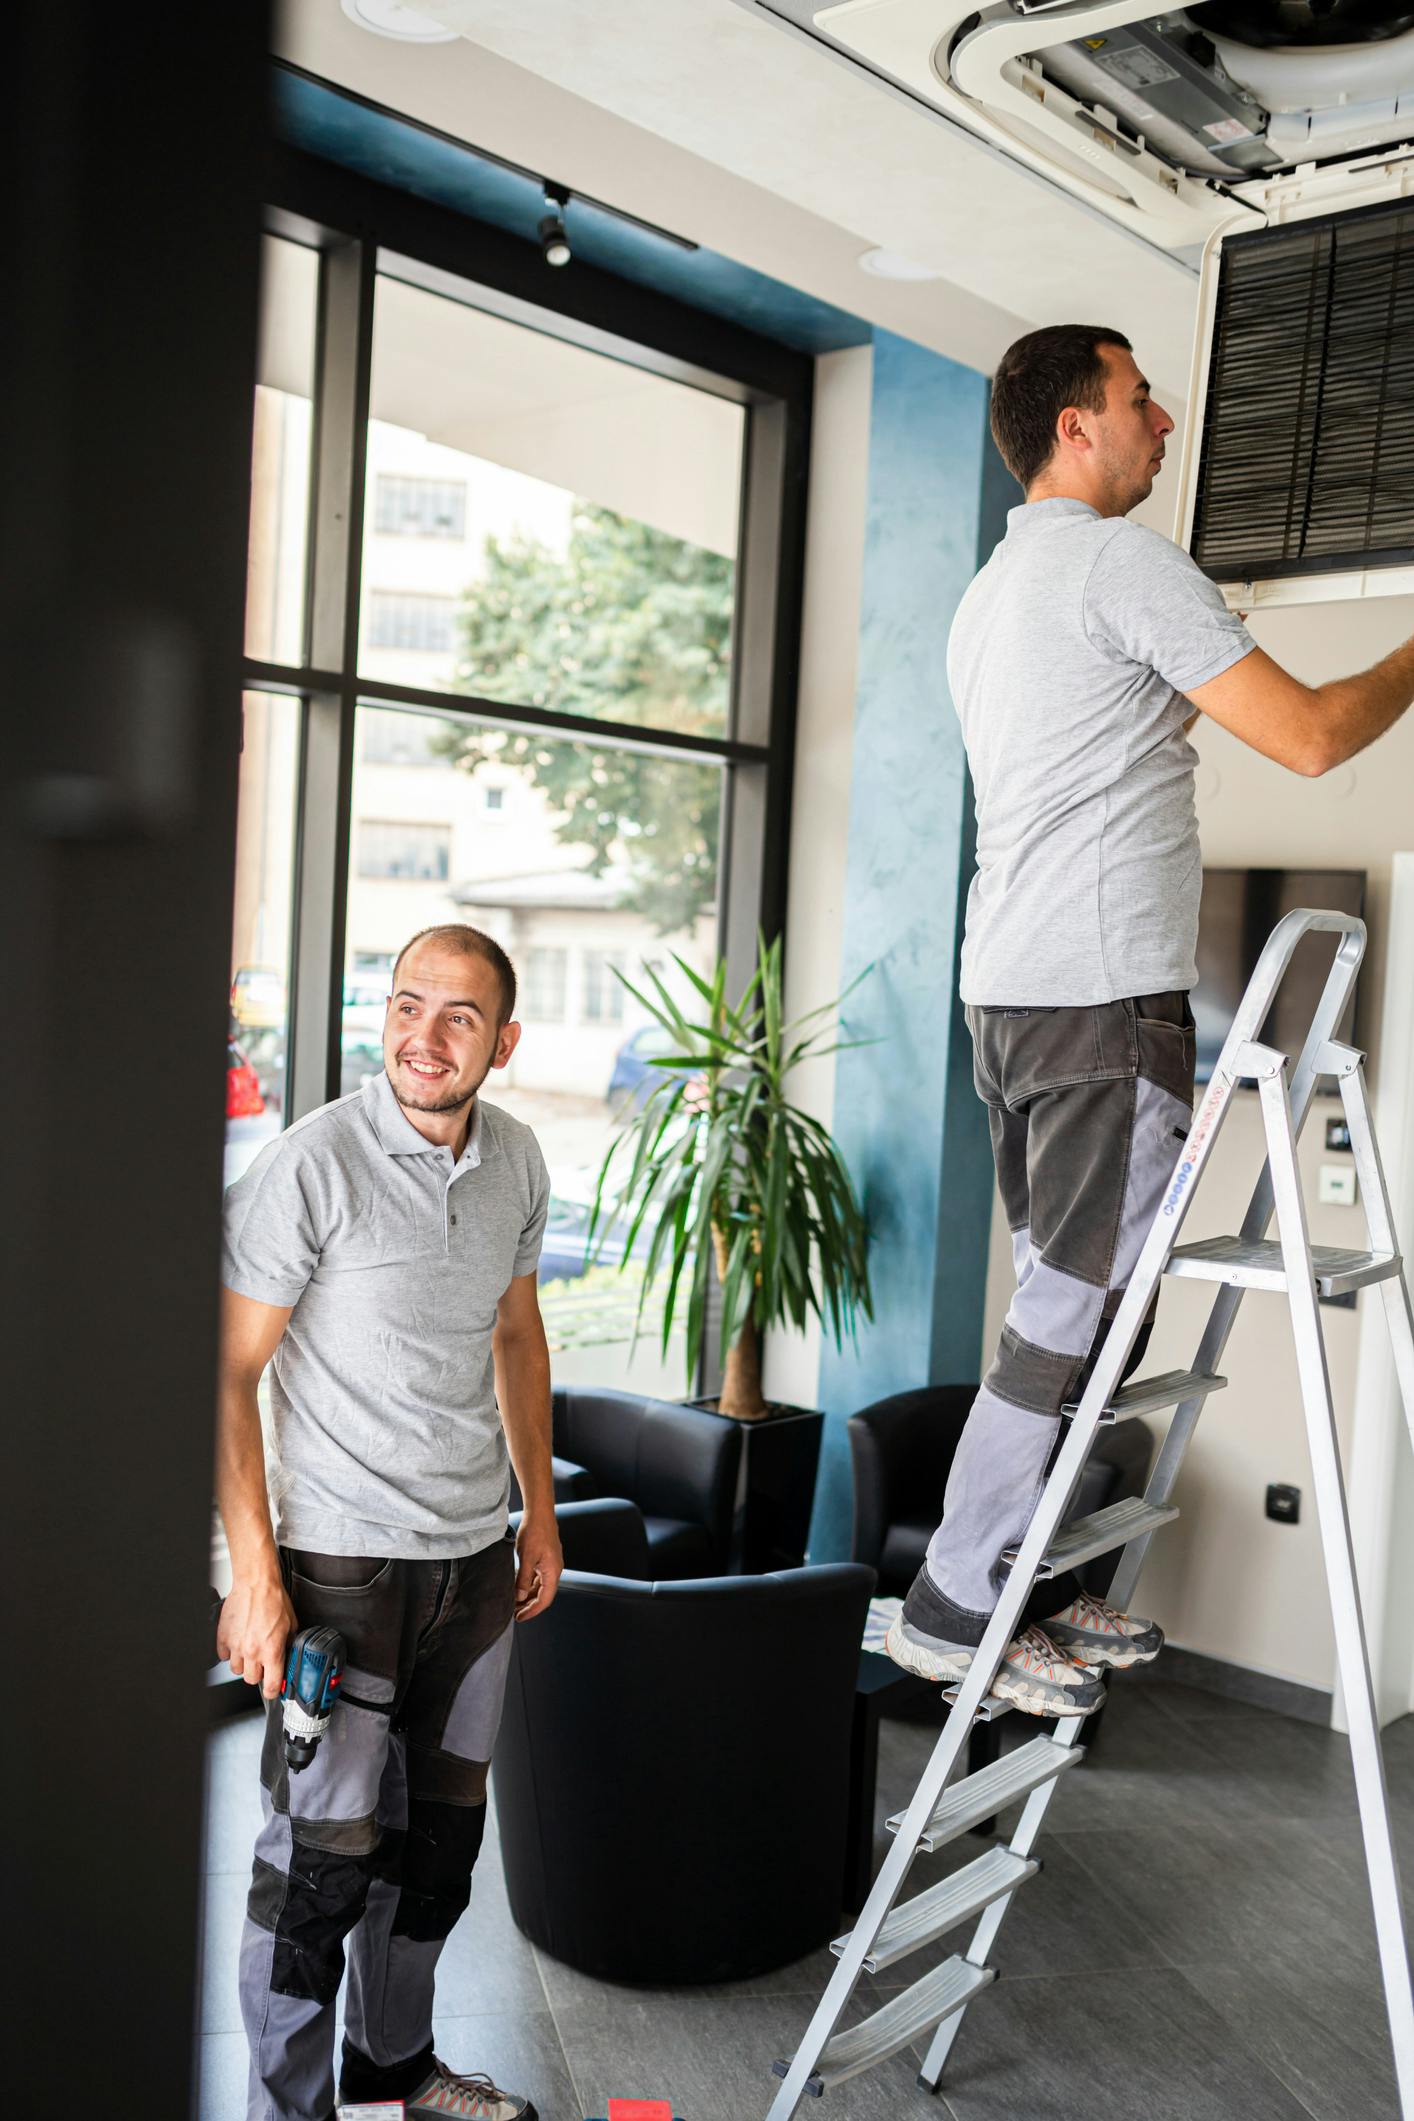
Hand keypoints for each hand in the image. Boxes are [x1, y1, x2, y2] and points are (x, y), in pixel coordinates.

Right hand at [216, 1572, 298, 1698]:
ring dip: (244, 1664)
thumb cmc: (273, 1599)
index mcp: (271, 1651)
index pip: (272, 1685)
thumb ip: (289, 1643)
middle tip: (263, 1663)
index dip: (274, 1690)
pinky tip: (238, 1642)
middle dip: (259, 1674)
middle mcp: (252, 1651)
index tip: (274, 1689)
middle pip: (252, 1680)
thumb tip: (289, 1655)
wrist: (256, 1584)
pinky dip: (229, 1652)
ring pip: (236, 1670)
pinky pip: (223, 1656)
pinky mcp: (223, 1638)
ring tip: (250, 1651)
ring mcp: (236, 1646)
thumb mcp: (292, 1624)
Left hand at [513, 1513, 562, 1621]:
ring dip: (527, 1594)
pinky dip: (527, 1583)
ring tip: (512, 1601)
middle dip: (528, 1605)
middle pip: (542, 1594)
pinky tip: (515, 1584)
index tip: (519, 1618)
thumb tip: (519, 1598)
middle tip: (513, 1612)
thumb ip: (523, 1579)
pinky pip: (537, 1576)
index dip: (532, 1611)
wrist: (539, 1512)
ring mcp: (550, 1564)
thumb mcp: (526, 1557)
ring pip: (539, 1586)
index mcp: (553, 1572)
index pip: (545, 1600)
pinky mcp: (545, 1558)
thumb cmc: (535, 1532)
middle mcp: (554, 1570)